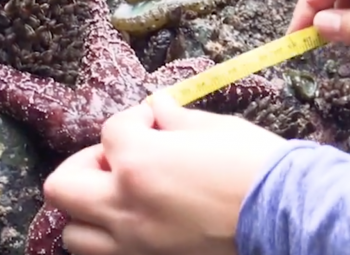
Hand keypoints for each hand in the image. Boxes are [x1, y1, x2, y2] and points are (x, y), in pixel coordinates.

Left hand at [42, 94, 288, 254]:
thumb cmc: (256, 170)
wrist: (286, 218)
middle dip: (86, 165)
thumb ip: (175, 120)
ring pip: (74, 233)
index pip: (111, 131)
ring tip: (121, 198)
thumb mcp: (217, 130)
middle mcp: (124, 206)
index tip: (155, 124)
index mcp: (138, 163)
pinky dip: (108, 240)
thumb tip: (156, 108)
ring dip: (89, 210)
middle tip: (118, 160)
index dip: (135, 121)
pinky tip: (135, 224)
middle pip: (63, 186)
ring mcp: (132, 244)